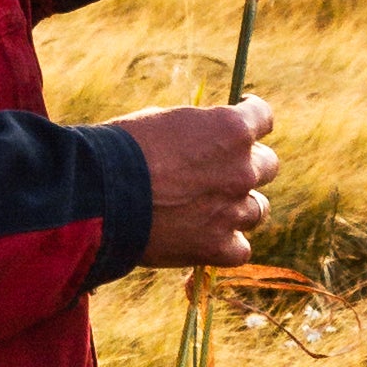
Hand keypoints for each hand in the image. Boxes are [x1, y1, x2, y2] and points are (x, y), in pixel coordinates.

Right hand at [119, 96, 278, 265]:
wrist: (98, 195)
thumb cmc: (121, 149)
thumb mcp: (164, 121)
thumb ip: (198, 130)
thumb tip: (206, 137)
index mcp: (232, 129)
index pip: (264, 118)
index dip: (252, 117)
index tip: (243, 121)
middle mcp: (242, 169)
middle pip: (267, 165)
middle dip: (246, 165)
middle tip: (220, 170)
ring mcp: (233, 210)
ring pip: (258, 209)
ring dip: (239, 206)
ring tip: (211, 208)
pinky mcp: (217, 247)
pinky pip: (240, 248)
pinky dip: (226, 244)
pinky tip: (207, 239)